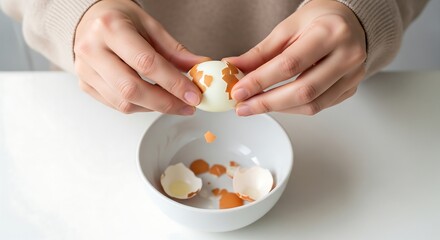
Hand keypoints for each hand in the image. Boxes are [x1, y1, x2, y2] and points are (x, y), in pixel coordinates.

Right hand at [74, 0, 208, 113]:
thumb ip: (175, 51)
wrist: (91, 19)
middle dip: (165, 103)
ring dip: (154, 107)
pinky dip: (140, 107)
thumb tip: (201, 68)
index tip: (193, 95)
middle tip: (187, 106)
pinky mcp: (85, 84)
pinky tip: (153, 100)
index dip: (173, 83)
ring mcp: (85, 69)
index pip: (146, 63)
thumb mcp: (151, 26)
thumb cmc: (121, 20)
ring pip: (123, 102)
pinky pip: (116, 105)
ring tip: (174, 103)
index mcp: (110, 28)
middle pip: (132, 89)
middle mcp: (92, 49)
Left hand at [225, 0, 366, 115]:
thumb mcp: (288, 28)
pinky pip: (319, 106)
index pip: (289, 64)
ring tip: (255, 106)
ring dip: (279, 109)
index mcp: (330, 32)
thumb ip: (261, 52)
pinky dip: (294, 109)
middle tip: (243, 106)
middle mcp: (347, 55)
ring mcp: (352, 75)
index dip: (260, 81)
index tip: (239, 91)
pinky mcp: (351, 89)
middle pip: (303, 90)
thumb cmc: (320, 20)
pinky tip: (277, 104)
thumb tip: (234, 67)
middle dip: (267, 102)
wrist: (350, 22)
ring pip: (312, 104)